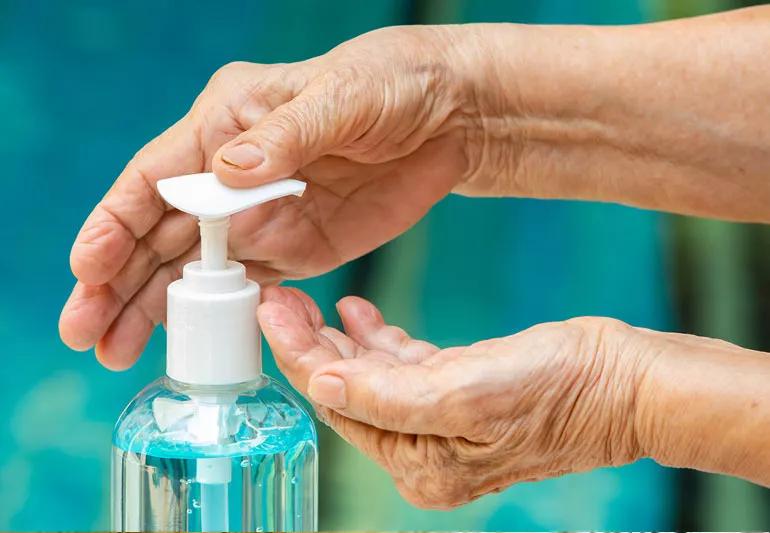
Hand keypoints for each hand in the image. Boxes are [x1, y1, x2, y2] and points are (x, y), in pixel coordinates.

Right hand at [59, 25, 495, 368]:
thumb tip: (225, 173)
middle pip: (160, 233)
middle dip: (119, 282)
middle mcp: (232, 175)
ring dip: (155, 307)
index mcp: (227, 124)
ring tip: (116, 349)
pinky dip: (217, 315)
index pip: (154, 179)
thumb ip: (283, 137)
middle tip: (85, 332)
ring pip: (195, 269)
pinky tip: (190, 341)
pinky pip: (248, 288)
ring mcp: (263, 216)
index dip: (114, 224)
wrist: (448, 117)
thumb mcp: (338, 96)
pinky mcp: (298, 248)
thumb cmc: (389, 83)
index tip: (88, 270)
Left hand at [258, 286, 652, 508]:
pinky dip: (378, 340)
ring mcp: (440, 420)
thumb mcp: (465, 393)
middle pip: (346, 391)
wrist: (625, 381)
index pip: (337, 404)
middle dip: (310, 343)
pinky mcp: (459, 391)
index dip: (298, 355)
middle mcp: (423, 449)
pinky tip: (358, 313)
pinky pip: (403, 366)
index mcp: (418, 462)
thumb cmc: (557, 390)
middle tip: (279, 295)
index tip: (270, 310)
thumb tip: (319, 387)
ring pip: (369, 376)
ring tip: (308, 300)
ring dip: (339, 339)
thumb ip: (386, 396)